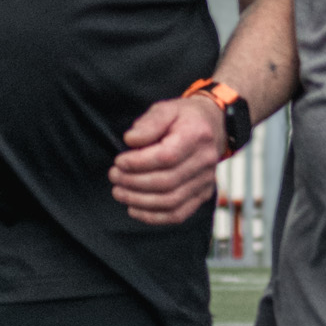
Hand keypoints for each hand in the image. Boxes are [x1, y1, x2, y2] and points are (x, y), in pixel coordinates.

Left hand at [109, 92, 226, 226]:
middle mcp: (205, 161)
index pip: (167, 157)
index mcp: (197, 135)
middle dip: (133, 182)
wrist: (212, 127)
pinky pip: (177, 214)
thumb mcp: (166, 109)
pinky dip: (152, 216)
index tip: (119, 161)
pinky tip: (133, 208)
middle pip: (167, 182)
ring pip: (170, 201)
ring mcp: (206, 181)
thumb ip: (148, 123)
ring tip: (119, 192)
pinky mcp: (202, 195)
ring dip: (139, 201)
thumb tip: (130, 140)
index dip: (138, 163)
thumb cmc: (184, 118)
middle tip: (114, 176)